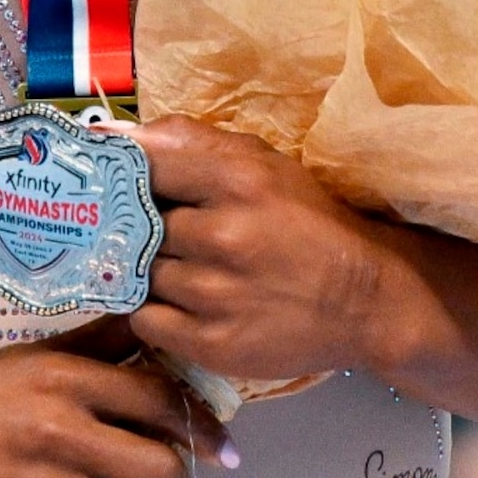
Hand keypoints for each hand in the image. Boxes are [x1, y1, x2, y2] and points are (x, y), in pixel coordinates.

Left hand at [131, 118, 399, 387]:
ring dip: (150, 272)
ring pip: (138, 274)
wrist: (365, 300)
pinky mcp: (213, 343)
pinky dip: (154, 311)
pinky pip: (146, 321)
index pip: (144, 166)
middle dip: (144, 229)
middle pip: (136, 225)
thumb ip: (191, 143)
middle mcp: (223, 235)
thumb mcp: (265, 165)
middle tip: (167, 234)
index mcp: (238, 180)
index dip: (123, 175)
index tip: (116, 182)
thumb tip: (112, 134)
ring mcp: (216, 294)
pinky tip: (182, 303)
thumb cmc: (309, 223)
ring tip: (185, 270)